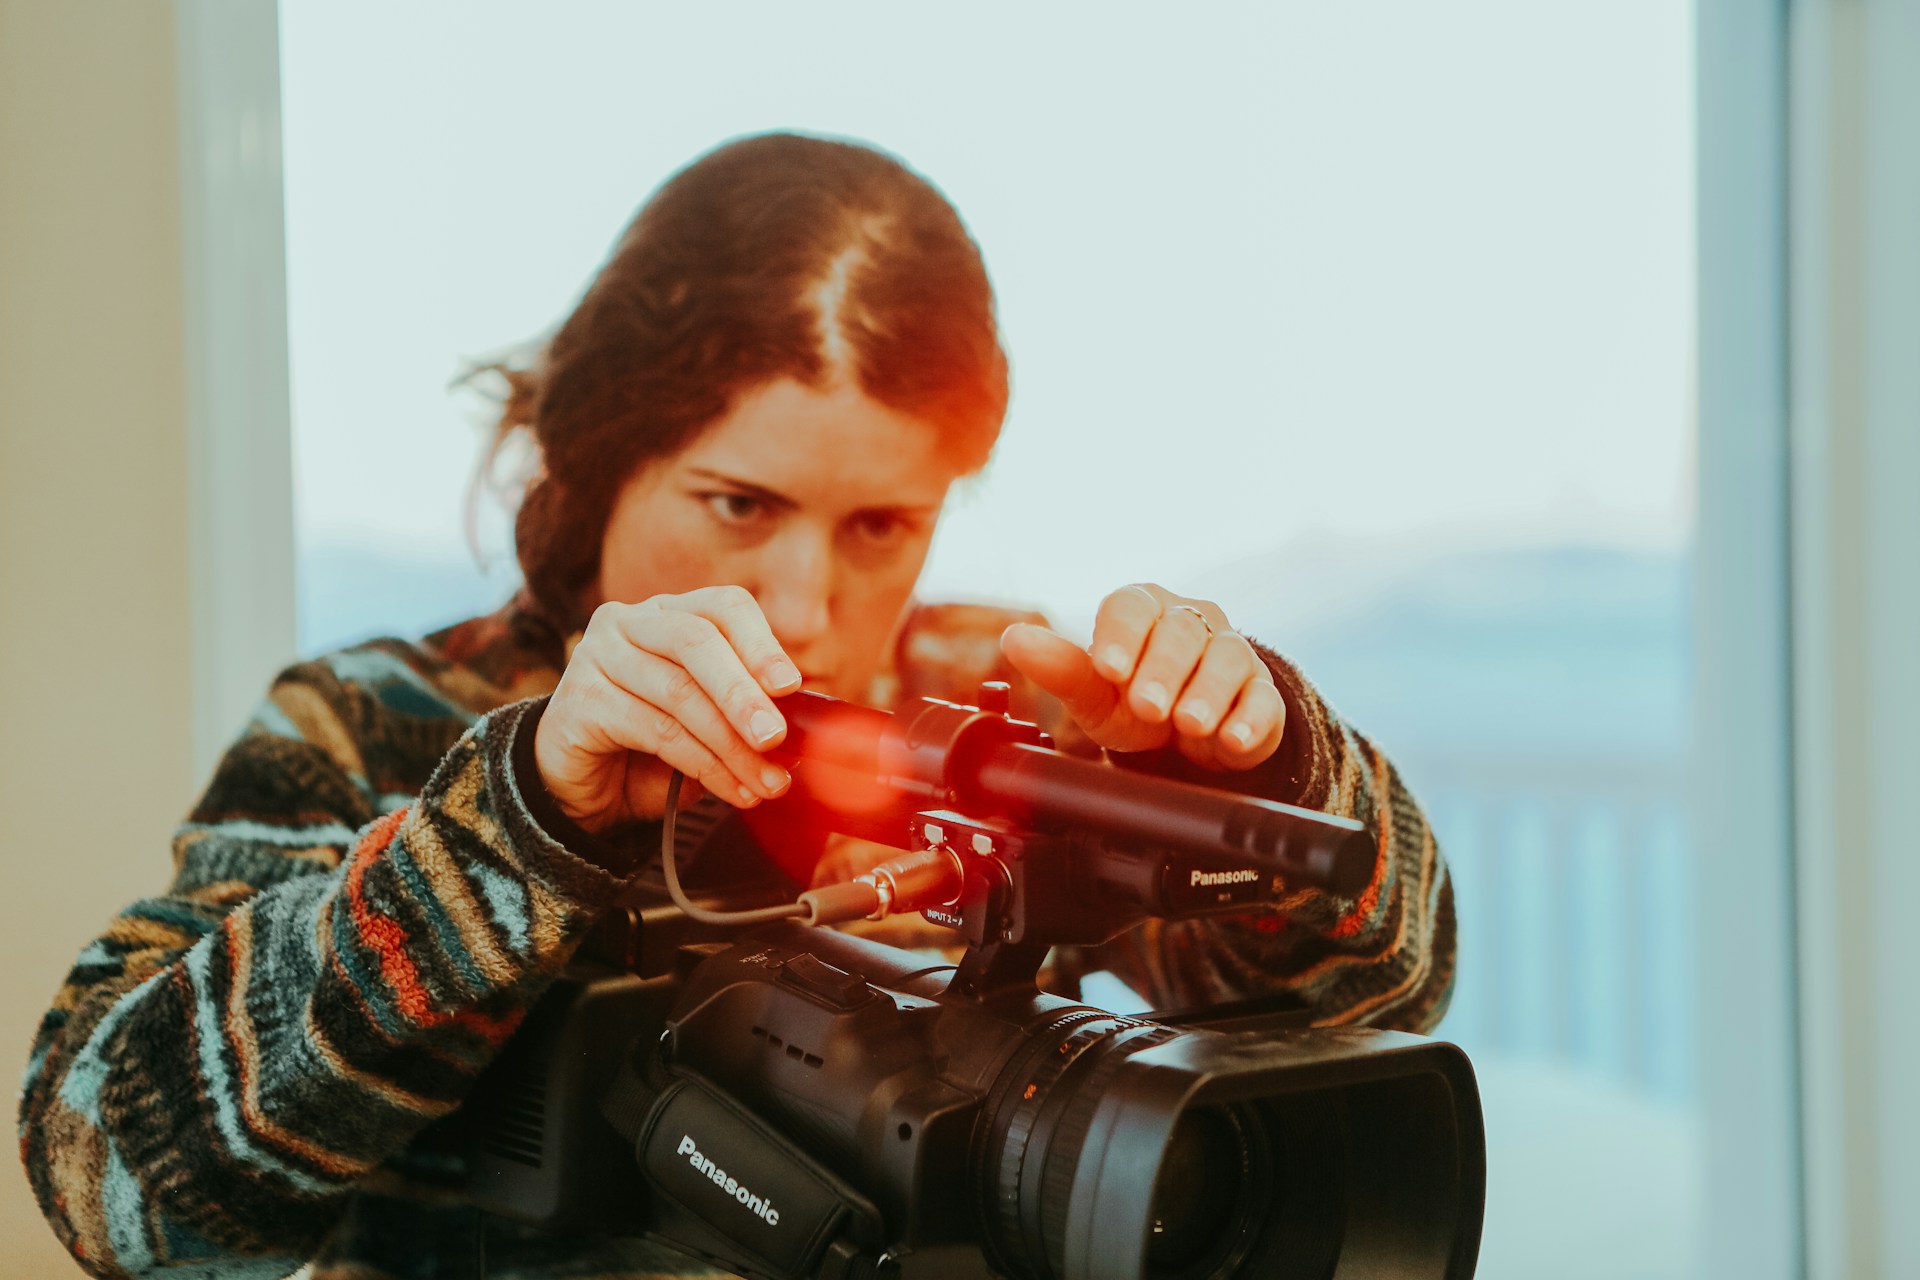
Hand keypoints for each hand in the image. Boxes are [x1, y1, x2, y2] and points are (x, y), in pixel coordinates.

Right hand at [533, 587, 801, 831]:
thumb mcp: (709, 720)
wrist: (583, 788)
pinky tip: (733, 789)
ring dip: (732, 745)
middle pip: (696, 641)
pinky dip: (704, 765)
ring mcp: (596, 656)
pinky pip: (655, 731)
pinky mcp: (579, 701)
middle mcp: (628, 623)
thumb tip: (805, 725)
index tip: (791, 685)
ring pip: (679, 694)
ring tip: (766, 782)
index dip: (761, 643)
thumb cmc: (651, 748)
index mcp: (669, 612)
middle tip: (777, 738)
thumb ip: (747, 711)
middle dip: (744, 693)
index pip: (723, 607)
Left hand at [999, 583, 1283, 771]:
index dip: (1122, 635)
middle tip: (1148, 707)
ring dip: (1208, 692)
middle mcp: (1191, 622)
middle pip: (1181, 632)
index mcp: (1144, 610)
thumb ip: (1060, 668)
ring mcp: (1232, 653)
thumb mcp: (1095, 692)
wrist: (1186, 739)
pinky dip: (1250, 719)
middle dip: (1164, 670)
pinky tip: (1231, 739)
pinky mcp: (1262, 692)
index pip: (1132, 606)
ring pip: (1227, 658)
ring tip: (1189, 724)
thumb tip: (1014, 638)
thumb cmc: (1134, 702)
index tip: (1108, 669)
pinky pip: (1263, 699)